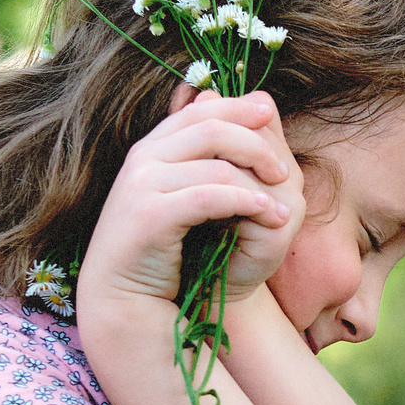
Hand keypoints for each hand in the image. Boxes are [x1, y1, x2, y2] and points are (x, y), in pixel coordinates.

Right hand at [77, 87, 299, 312]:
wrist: (123, 297)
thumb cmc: (162, 249)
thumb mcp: (188, 196)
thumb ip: (207, 160)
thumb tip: (245, 114)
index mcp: (151, 148)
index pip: (199, 110)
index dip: (237, 108)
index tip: (267, 115)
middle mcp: (143, 158)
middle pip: (211, 128)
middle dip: (255, 146)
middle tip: (281, 172)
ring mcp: (142, 184)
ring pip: (216, 166)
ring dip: (258, 185)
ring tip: (281, 210)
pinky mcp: (149, 215)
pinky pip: (209, 198)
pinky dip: (243, 202)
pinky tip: (264, 213)